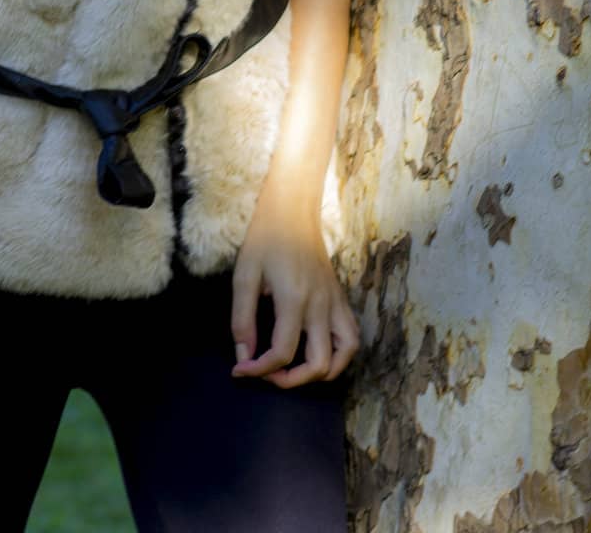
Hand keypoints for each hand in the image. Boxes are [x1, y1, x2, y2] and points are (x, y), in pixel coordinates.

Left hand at [229, 181, 359, 386]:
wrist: (293, 210)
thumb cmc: (265, 240)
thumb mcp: (244, 275)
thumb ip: (242, 319)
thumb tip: (243, 356)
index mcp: (294, 299)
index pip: (282, 353)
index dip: (258, 370)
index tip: (239, 369)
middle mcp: (320, 306)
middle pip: (318, 365)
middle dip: (290, 380)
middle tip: (266, 372)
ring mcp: (335, 303)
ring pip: (344, 356)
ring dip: (320, 373)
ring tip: (295, 369)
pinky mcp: (341, 299)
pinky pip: (351, 338)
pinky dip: (339, 356)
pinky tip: (317, 352)